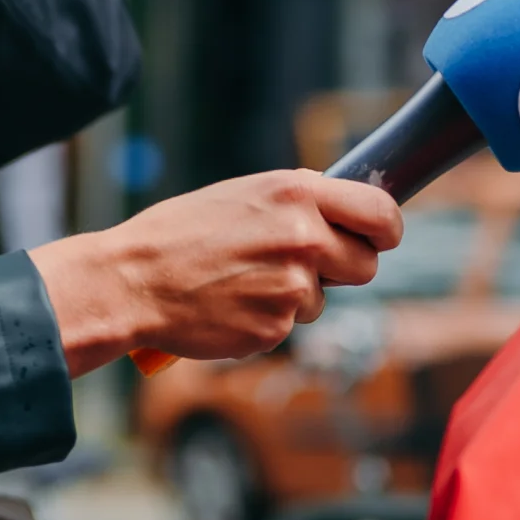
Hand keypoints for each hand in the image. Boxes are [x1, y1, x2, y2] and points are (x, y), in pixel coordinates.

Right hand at [28, 173, 404, 379]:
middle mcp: (304, 236)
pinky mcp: (277, 326)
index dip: (385, 230)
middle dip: (341, 269)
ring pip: (323, 299)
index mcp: (297, 193)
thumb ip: (298, 202)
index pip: (382, 212)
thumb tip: (344, 212)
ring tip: (242, 280)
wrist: (133, 280)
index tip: (378, 237)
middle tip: (297, 264)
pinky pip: (291, 325)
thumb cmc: (182, 233)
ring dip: (295, 296)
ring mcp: (293, 285)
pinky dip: (267, 319)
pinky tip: (231, 303)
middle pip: (366, 264)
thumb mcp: (244, 194)